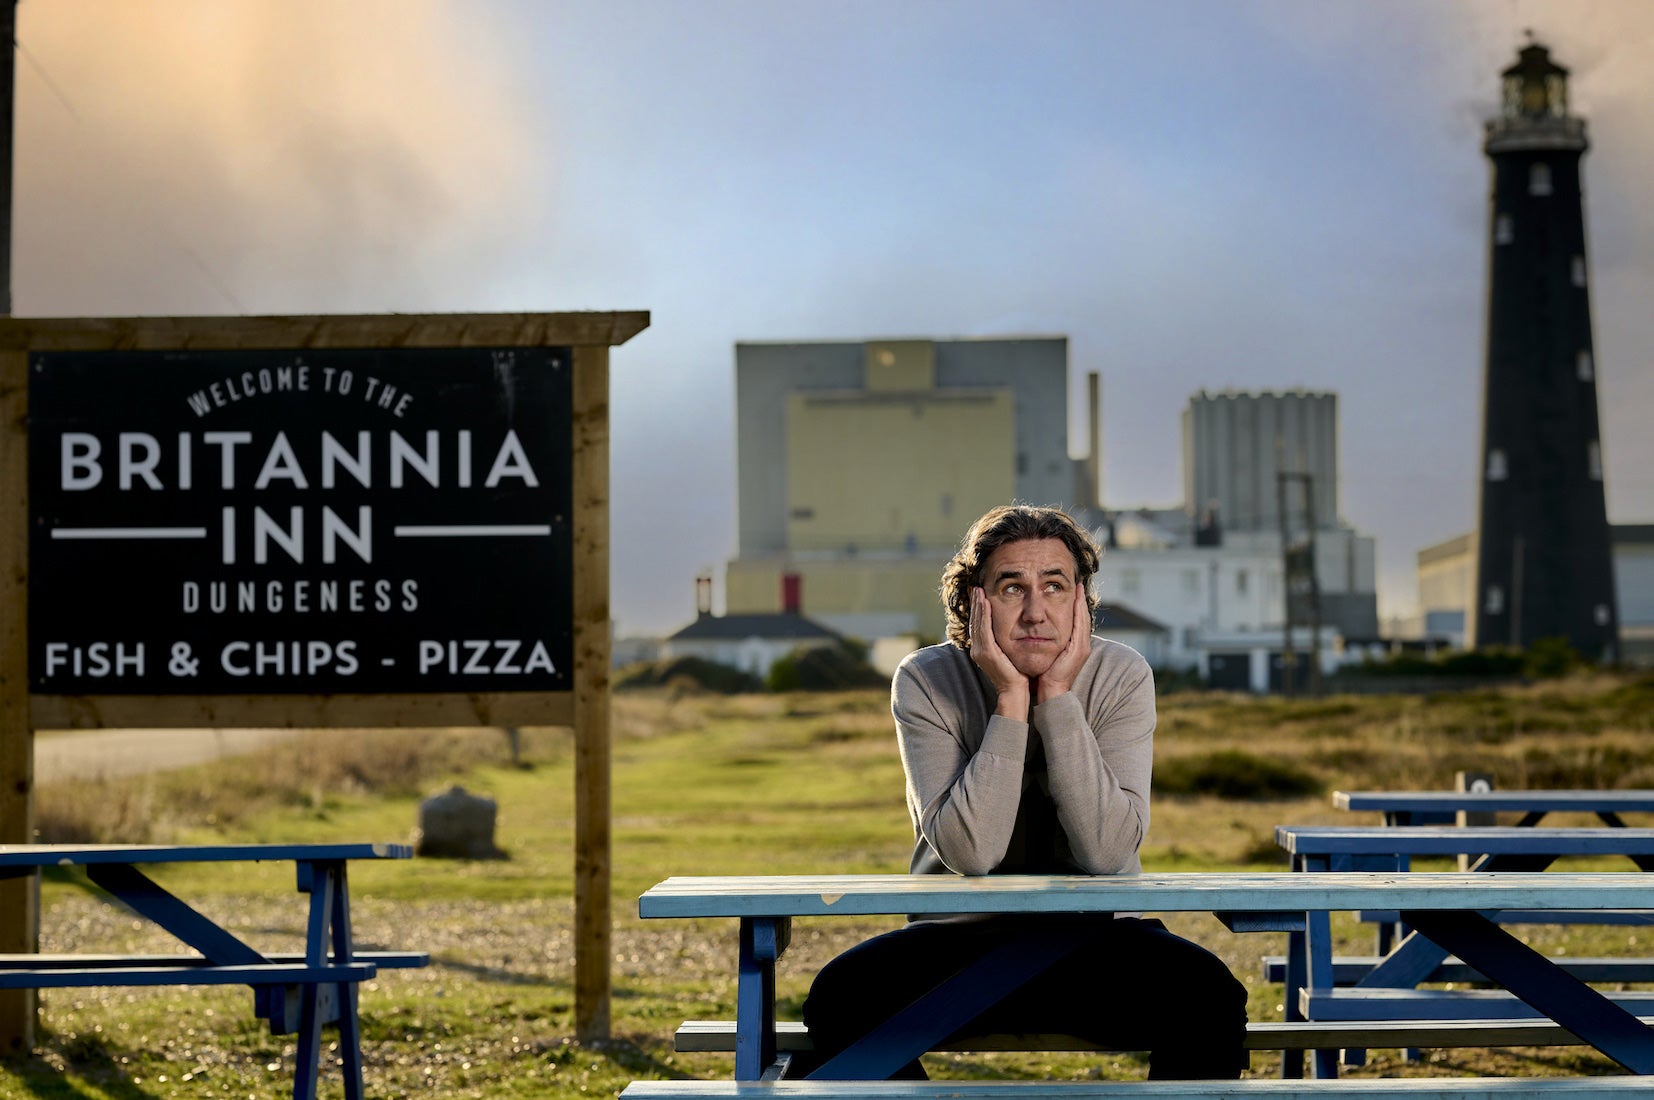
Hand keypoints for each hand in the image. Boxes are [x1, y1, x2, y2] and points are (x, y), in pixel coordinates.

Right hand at [970, 586, 1029, 713]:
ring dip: (978, 605)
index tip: (980, 594)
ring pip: (977, 622)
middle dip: (975, 603)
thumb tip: (1014, 628)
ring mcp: (980, 651)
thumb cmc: (1017, 674)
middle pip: (974, 621)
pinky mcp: (986, 652)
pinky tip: (985, 602)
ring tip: (979, 591)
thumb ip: (1007, 642)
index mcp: (983, 649)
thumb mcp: (1010, 654)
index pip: (978, 624)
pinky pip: (983, 629)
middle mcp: (977, 649)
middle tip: (976, 587)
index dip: (978, 609)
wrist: (1015, 693)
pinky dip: (983, 614)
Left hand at [1036, 583, 1092, 702]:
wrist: (1052, 692)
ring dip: (1081, 602)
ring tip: (1078, 587)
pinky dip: (1079, 611)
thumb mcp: (1049, 654)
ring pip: (1083, 618)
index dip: (1076, 605)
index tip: (1073, 590)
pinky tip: (1076, 600)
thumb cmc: (1047, 675)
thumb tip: (1039, 631)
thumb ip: (1048, 642)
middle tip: (1078, 583)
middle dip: (1081, 599)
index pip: (1077, 620)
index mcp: (1075, 645)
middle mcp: (1082, 644)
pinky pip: (1080, 625)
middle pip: (1082, 616)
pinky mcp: (1080, 649)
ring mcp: (1082, 646)